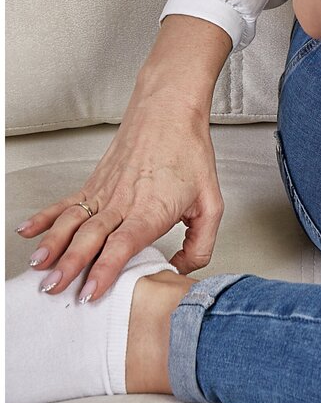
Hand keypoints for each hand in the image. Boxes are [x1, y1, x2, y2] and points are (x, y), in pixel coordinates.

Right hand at [15, 76, 222, 301]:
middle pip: (91, 237)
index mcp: (151, 210)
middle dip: (70, 265)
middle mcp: (122, 202)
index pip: (123, 245)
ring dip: (53, 245)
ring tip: (38, 265)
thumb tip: (182, 270)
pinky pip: (65, 203)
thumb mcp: (211, 203)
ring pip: (72, 222)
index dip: (105, 269)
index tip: (91, 291)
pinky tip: (28, 231)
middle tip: (54, 288)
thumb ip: (201, 244)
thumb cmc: (188, 152)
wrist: (169, 110)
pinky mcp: (94, 184)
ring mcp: (104, 192)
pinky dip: (44, 218)